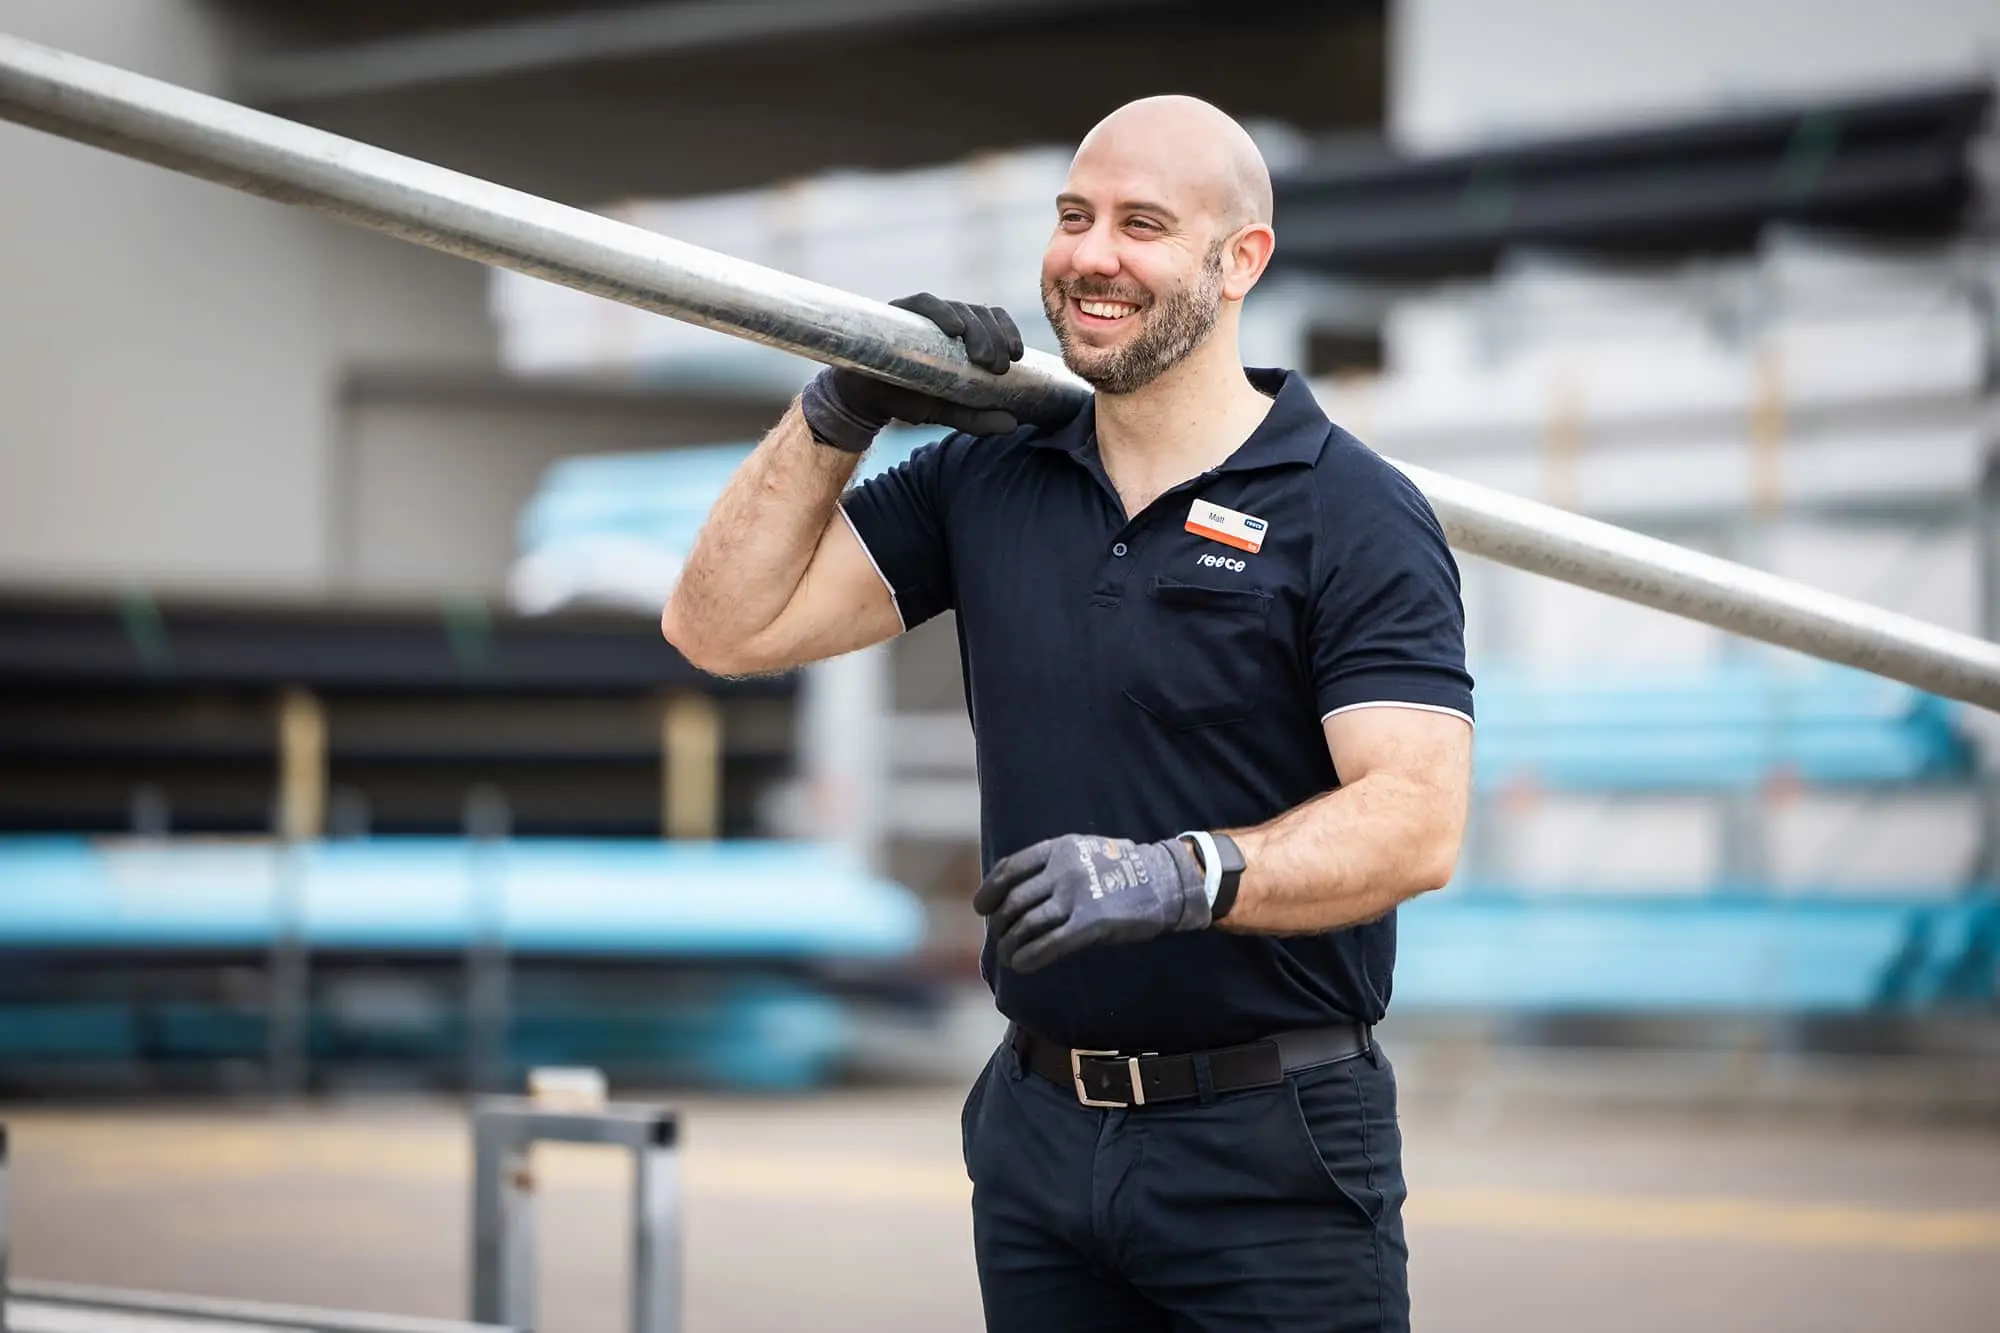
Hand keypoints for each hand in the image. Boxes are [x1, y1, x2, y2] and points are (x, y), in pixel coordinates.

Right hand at [800, 293, 1024, 451]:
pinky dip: (942, 312)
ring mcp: (922, 314)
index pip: (992, 319)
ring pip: (958, 307)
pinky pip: (924, 303)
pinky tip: (954, 329)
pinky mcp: (899, 312)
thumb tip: (1012, 424)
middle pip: (979, 314)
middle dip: (994, 337)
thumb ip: (978, 417)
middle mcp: (945, 319)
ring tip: (981, 356)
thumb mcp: (948, 411)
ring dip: (975, 328)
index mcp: (962, 335)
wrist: (865, 400)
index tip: (1017, 355)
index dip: (1008, 331)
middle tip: (998, 366)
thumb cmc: (908, 398)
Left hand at [973, 834, 1210, 973]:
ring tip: (1007, 955)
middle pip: (1015, 899)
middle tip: (999, 936)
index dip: (990, 891)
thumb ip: (1055, 864)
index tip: (981, 907)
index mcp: (1059, 848)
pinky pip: (1049, 943)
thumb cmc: (1123, 869)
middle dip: (1000, 922)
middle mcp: (1063, 869)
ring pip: (1027, 923)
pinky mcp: (1090, 924)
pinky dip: (1029, 956)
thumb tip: (1019, 889)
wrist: (1165, 881)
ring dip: (1011, 943)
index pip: (1010, 869)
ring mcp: (1076, 896)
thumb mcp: (1085, 850)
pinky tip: (1022, 965)